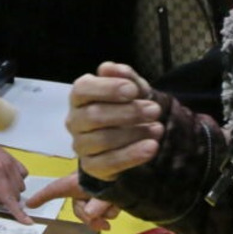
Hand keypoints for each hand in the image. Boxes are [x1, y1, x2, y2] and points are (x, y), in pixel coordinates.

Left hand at [0, 119, 30, 222]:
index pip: (10, 198)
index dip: (18, 213)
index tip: (28, 223)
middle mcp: (8, 168)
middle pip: (15, 194)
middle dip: (4, 199)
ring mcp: (12, 162)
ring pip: (20, 185)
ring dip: (9, 191)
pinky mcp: (12, 157)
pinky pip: (22, 173)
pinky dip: (16, 180)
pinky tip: (3, 178)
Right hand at [24, 172, 120, 230]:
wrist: (135, 163)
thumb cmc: (119, 171)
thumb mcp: (107, 187)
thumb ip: (99, 202)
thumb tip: (91, 215)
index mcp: (78, 181)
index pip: (55, 189)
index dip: (41, 196)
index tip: (29, 204)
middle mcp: (84, 187)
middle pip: (79, 209)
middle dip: (91, 218)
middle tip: (105, 225)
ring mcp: (95, 192)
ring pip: (94, 212)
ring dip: (106, 213)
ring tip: (116, 205)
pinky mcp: (106, 196)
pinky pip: (105, 211)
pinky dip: (112, 211)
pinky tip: (120, 205)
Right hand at [68, 62, 164, 181]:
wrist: (132, 137)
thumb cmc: (127, 106)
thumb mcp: (131, 88)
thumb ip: (123, 76)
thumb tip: (108, 68)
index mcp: (80, 97)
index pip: (82, 89)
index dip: (107, 88)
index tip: (133, 90)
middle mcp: (74, 121)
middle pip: (93, 116)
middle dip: (127, 112)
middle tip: (154, 110)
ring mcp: (80, 145)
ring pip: (102, 140)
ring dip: (134, 133)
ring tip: (158, 128)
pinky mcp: (91, 166)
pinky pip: (108, 163)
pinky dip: (132, 155)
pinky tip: (151, 147)